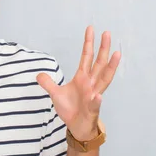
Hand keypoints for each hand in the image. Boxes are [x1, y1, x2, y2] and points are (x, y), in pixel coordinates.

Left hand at [37, 26, 120, 140]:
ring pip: (105, 79)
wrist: (76, 126)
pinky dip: (96, 100)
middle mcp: (91, 84)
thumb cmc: (70, 109)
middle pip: (99, 63)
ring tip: (116, 54)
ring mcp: (94, 96)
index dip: (88, 43)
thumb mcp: (55, 94)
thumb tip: (39, 74)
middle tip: (107, 33)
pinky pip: (95, 104)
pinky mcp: (92, 110)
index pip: (86, 57)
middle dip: (103, 49)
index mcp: (82, 78)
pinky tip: (98, 96)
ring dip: (111, 67)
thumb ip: (49, 83)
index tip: (91, 29)